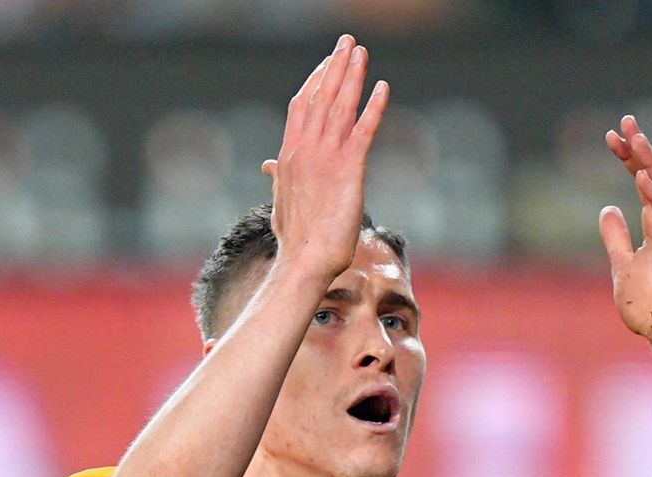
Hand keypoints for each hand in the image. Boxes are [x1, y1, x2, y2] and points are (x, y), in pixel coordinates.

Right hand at [261, 34, 388, 284]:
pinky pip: (363, 131)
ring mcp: (325, 158)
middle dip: (334, 66)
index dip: (316, 80)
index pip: (302, 106)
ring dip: (352, 76)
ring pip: (340, 106)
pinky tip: (383, 87)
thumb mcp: (283, 200)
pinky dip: (374, 107)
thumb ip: (279, 177)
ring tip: (360, 51)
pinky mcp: (348, 171)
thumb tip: (268, 166)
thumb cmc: (297, 238)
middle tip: (346, 41)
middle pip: (320, 97)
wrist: (304, 260)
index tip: (328, 62)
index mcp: (290, 155)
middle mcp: (305, 150)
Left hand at [600, 115, 651, 353]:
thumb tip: (608, 208)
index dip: (629, 158)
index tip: (610, 137)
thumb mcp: (623, 266)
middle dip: (642, 150)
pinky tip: (642, 177)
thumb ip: (616, 238)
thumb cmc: (651, 307)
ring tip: (635, 140)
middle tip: (626, 123)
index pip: (645, 182)